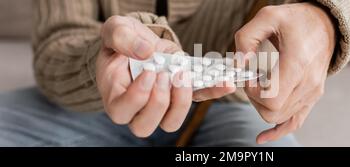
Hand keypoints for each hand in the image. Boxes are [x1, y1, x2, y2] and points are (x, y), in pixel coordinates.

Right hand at [96, 16, 234, 136]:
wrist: (139, 41)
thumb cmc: (123, 40)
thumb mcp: (116, 30)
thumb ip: (122, 38)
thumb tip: (146, 53)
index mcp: (115, 95)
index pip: (121, 111)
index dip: (137, 96)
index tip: (150, 71)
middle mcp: (137, 108)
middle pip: (145, 125)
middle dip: (159, 102)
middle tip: (167, 75)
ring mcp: (161, 105)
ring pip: (171, 122)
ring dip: (181, 101)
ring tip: (183, 74)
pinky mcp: (181, 95)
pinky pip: (198, 99)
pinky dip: (213, 92)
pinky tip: (225, 83)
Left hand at [235, 3, 335, 143]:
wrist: (326, 25)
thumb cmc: (297, 20)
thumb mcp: (268, 16)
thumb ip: (247, 38)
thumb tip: (239, 65)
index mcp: (297, 64)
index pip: (270, 97)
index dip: (252, 92)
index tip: (248, 76)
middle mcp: (307, 83)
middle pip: (272, 111)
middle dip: (254, 99)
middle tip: (252, 80)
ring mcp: (312, 92)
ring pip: (279, 118)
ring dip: (262, 106)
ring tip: (260, 85)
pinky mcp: (312, 97)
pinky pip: (295, 122)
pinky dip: (279, 130)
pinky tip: (262, 137)